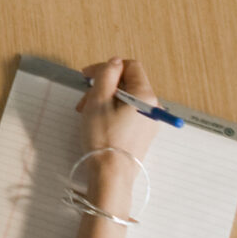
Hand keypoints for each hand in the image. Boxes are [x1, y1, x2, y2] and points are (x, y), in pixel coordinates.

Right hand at [77, 57, 160, 210]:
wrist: (111, 174)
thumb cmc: (103, 137)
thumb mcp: (98, 100)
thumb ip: (106, 76)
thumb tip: (114, 62)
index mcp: (145, 95)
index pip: (130, 67)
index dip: (107, 67)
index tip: (87, 75)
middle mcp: (153, 107)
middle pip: (127, 83)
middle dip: (103, 86)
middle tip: (83, 100)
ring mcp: (149, 122)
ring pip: (126, 99)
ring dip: (105, 99)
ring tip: (87, 112)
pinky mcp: (143, 133)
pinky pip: (128, 113)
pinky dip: (112, 112)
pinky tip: (97, 122)